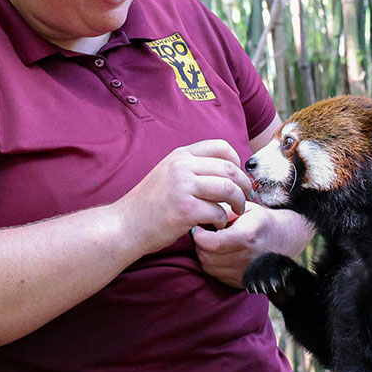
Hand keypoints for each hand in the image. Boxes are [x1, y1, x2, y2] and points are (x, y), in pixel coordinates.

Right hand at [119, 140, 252, 255]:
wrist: (126, 225)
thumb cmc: (149, 204)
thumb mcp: (168, 174)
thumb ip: (191, 167)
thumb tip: (225, 169)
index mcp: (180, 155)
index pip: (221, 147)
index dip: (237, 162)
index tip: (238, 178)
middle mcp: (182, 167)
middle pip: (229, 169)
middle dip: (243, 185)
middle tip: (245, 198)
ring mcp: (183, 187)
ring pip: (228, 189)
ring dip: (238, 203)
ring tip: (235, 212)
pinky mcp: (185, 209)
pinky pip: (218, 212)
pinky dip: (222, 220)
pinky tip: (216, 225)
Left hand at [191, 202, 312, 287]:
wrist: (284, 239)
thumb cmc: (260, 220)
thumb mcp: (245, 208)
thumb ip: (224, 210)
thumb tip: (203, 217)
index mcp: (247, 236)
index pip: (212, 243)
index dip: (199, 236)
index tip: (198, 228)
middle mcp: (247, 257)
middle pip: (207, 257)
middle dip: (199, 245)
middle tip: (202, 235)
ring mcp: (246, 273)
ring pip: (209, 268)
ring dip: (205, 256)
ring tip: (211, 244)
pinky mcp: (243, 282)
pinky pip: (217, 276)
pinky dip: (213, 266)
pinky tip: (220, 254)